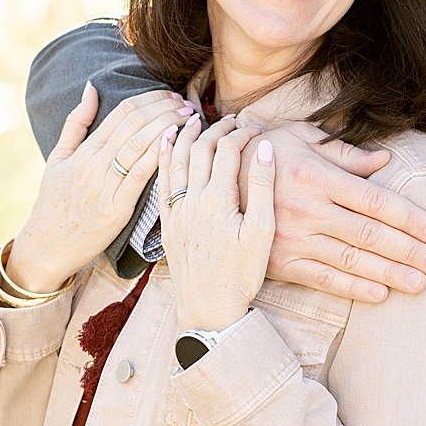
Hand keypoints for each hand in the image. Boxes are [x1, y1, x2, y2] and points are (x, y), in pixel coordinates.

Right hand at [6, 85, 189, 290]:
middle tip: (185, 102)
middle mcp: (95, 164)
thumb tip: (91, 87)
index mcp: (84, 150)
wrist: (46, 245)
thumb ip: (75, 122)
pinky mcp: (116, 209)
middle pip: (135, 124)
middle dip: (164, 108)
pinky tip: (176, 141)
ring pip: (140, 144)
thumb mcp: (58, 157)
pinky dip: (160, 154)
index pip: (122, 112)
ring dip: (168, 125)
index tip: (169, 95)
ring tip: (189, 117)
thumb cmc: (54, 202)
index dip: (149, 98)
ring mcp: (106, 186)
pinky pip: (141, 175)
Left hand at [159, 114, 273, 332]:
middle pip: (201, 149)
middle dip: (217, 128)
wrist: (208, 308)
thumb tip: (265, 148)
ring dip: (185, 135)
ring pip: (176, 160)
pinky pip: (161, 181)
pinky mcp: (166, 223)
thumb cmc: (240, 274)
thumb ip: (261, 187)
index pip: (228, 151)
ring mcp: (175, 211)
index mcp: (217, 200)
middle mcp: (191, 200)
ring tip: (193, 117)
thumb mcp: (261, 231)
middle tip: (232, 119)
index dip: (242, 133)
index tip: (256, 127)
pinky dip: (164, 157)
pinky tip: (165, 144)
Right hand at [237, 119, 425, 302]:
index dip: (410, 218)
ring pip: (351, 260)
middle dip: (410, 252)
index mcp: (317, 176)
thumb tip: (384, 162)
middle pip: (370, 234)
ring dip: (390, 274)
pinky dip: (353, 288)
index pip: (375, 201)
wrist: (210, 183)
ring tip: (420, 284)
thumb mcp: (299, 139)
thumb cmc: (263, 154)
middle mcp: (308, 209)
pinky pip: (323, 278)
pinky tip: (379, 294)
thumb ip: (343, 153)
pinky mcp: (280, 260)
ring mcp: (293, 238)